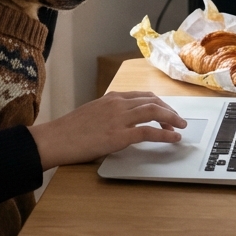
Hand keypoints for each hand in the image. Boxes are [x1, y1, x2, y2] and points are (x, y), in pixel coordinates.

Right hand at [27, 91, 186, 169]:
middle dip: (169, 110)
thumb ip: (108, 114)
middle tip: (178, 120)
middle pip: (152, 101)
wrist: (54, 139)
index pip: (142, 96)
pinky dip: (165, 134)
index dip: (158, 103)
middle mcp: (117, 104)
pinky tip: (173, 138)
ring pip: (154, 112)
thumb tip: (121, 123)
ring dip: (171, 119)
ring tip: (181, 127)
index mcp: (111, 98)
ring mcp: (119, 118)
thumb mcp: (91, 114)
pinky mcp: (119, 136)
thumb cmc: (68, 131)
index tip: (166, 111)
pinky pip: (149, 132)